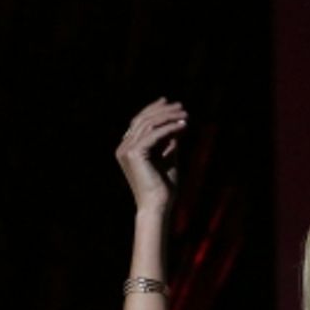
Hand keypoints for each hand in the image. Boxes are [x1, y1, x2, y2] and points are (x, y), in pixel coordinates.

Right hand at [115, 97, 186, 211]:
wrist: (158, 206)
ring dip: (168, 117)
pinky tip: (183, 126)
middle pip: (143, 120)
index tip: (169, 103)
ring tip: (185, 114)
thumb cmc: (164, 188)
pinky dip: (169, 128)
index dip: (154, 110)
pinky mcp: (134, 153)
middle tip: (181, 106)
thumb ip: (169, 142)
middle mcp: (123, 147)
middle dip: (162, 110)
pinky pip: (154, 134)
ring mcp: (126, 150)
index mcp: (128, 148)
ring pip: (148, 124)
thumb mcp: (168, 159)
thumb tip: (176, 124)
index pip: (139, 123)